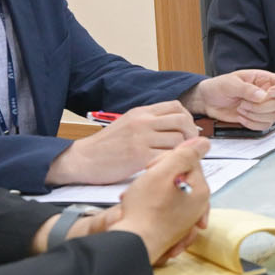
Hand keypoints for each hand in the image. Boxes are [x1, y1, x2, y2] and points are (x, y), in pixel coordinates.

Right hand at [46, 102, 195, 185]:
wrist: (83, 159)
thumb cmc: (105, 146)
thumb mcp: (127, 124)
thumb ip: (149, 122)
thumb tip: (175, 127)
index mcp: (141, 112)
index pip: (176, 106)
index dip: (188, 119)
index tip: (188, 131)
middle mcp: (142, 122)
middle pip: (182, 121)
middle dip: (192, 134)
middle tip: (190, 147)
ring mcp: (141, 138)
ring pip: (178, 139)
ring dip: (183, 151)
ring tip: (178, 159)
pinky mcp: (139, 156)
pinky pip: (167, 157)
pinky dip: (172, 163)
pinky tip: (167, 167)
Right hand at [111, 140, 212, 264]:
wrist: (134, 243)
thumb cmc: (145, 211)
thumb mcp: (163, 172)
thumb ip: (185, 154)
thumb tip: (204, 142)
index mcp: (201, 190)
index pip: (188, 160)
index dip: (165, 161)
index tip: (150, 168)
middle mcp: (198, 206)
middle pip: (179, 177)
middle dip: (157, 176)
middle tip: (142, 183)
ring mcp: (187, 219)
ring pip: (170, 192)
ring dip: (151, 191)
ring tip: (134, 197)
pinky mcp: (174, 229)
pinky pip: (165, 209)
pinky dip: (152, 206)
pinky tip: (139, 208)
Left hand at [187, 70, 274, 129]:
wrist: (207, 101)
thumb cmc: (218, 87)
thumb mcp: (231, 83)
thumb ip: (247, 89)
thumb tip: (262, 96)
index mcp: (263, 80)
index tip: (270, 93)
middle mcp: (267, 93)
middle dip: (261, 106)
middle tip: (244, 103)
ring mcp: (263, 107)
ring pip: (274, 116)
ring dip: (256, 116)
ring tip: (241, 109)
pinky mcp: (257, 119)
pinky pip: (265, 126)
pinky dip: (253, 124)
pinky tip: (241, 117)